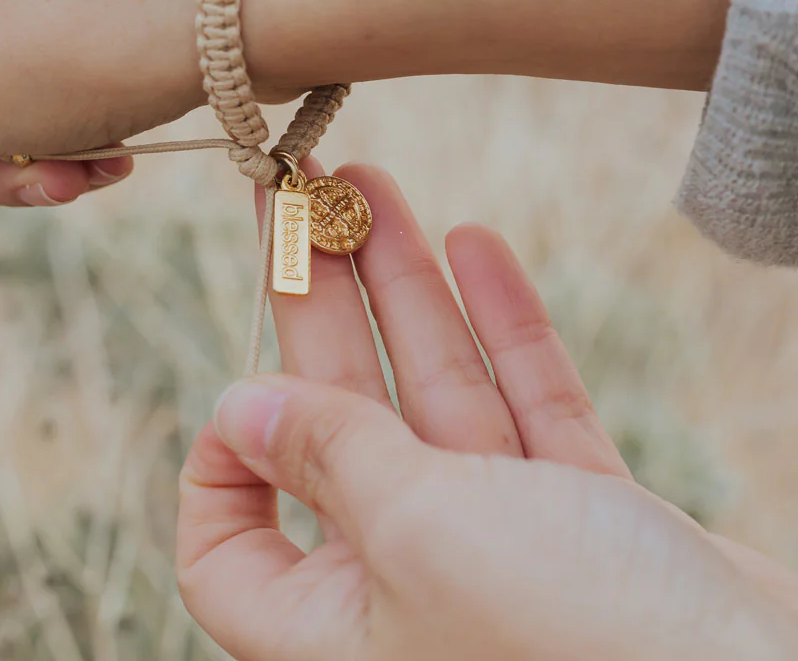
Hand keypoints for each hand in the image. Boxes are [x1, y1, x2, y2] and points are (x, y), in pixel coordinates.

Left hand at [177, 161, 797, 659]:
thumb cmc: (578, 642)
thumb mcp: (417, 531)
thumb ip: (325, 457)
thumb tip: (234, 408)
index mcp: (336, 624)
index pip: (230, 550)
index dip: (218, 464)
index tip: (241, 373)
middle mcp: (406, 585)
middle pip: (335, 418)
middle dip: (320, 296)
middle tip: (299, 190)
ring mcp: (499, 546)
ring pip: (431, 393)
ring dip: (402, 285)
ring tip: (368, 183)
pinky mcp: (579, 519)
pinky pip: (522, 406)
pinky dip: (499, 327)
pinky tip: (472, 242)